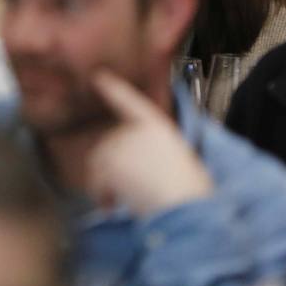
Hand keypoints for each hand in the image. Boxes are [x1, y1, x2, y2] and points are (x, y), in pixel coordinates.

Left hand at [84, 70, 213, 215]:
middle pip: (111, 143)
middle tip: (133, 187)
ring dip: (107, 181)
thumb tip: (144, 159)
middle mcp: (135, 130)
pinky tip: (113, 204)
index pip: (130, 100)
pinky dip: (101, 194)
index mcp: (158, 126)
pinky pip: (95, 179)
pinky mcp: (108, 162)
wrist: (186, 207)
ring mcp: (120, 144)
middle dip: (116, 166)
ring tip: (126, 199)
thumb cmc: (190, 191)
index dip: (112, 88)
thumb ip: (156, 150)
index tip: (98, 77)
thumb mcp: (180, 160)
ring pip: (100, 162)